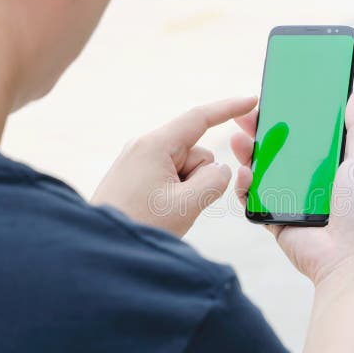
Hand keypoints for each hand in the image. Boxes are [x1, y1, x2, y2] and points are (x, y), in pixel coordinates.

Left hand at [93, 96, 257, 236]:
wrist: (101, 251)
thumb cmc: (140, 226)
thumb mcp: (187, 205)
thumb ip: (216, 181)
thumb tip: (220, 170)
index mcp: (154, 145)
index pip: (199, 118)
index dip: (229, 109)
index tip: (251, 101)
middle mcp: (144, 147)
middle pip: (196, 153)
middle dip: (200, 178)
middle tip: (178, 206)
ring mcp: (138, 162)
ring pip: (186, 170)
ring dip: (187, 191)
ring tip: (164, 213)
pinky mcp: (136, 177)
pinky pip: (171, 179)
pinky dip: (176, 195)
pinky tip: (158, 214)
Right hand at [231, 91, 353, 285]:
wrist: (349, 259)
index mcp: (335, 164)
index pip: (309, 133)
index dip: (291, 116)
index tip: (275, 98)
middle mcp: (312, 180)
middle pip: (281, 148)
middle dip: (262, 130)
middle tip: (246, 115)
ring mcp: (292, 199)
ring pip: (263, 170)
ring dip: (248, 153)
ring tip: (239, 139)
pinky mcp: (276, 219)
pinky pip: (254, 198)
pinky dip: (245, 185)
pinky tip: (244, 171)